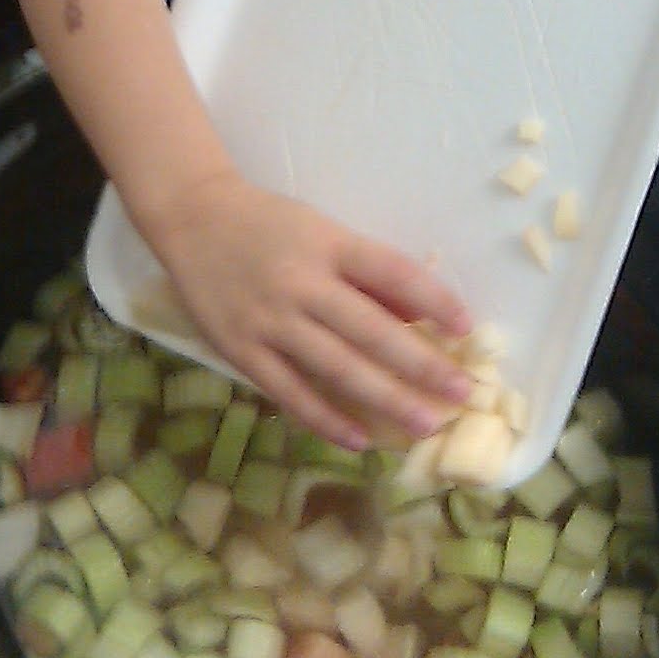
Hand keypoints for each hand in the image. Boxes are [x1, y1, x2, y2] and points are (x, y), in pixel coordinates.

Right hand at [148, 171, 473, 449]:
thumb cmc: (269, 225)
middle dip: (422, 366)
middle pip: (372, 331)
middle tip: (462, 395)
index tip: (466, 329)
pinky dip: (326, 419)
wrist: (192, 218)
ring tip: (425, 425)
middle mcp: (302, 283)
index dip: (435, 301)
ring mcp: (269, 321)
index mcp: (329, 245)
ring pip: (337, 368)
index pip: (394, 273)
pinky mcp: (241, 350)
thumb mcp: (324, 232)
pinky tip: (359, 439)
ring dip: (386, 399)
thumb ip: (368, 274)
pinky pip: (290, 392)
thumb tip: (420, 317)